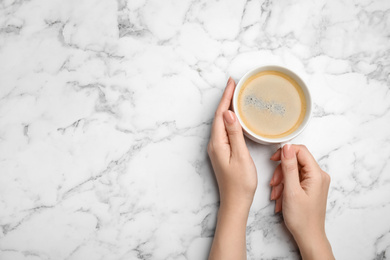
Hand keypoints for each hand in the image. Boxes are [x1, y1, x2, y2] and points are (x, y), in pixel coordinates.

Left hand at [208, 77, 256, 259]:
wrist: (235, 202)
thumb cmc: (241, 183)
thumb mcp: (241, 156)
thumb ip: (235, 134)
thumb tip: (229, 113)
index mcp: (218, 143)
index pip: (220, 115)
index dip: (226, 98)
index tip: (232, 83)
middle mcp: (214, 144)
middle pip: (219, 117)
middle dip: (226, 100)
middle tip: (235, 85)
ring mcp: (217, 149)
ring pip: (221, 123)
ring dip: (227, 108)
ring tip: (236, 96)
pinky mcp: (221, 152)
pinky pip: (224, 130)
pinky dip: (229, 120)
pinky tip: (235, 118)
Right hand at [270, 144, 334, 259]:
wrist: (308, 236)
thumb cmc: (302, 218)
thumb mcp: (291, 190)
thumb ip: (289, 167)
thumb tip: (287, 146)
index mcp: (317, 174)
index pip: (301, 151)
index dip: (285, 152)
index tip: (273, 159)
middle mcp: (319, 176)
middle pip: (295, 161)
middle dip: (281, 171)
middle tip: (274, 184)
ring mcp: (315, 182)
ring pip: (293, 171)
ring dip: (281, 181)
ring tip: (276, 195)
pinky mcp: (310, 187)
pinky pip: (295, 179)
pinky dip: (285, 186)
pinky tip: (280, 198)